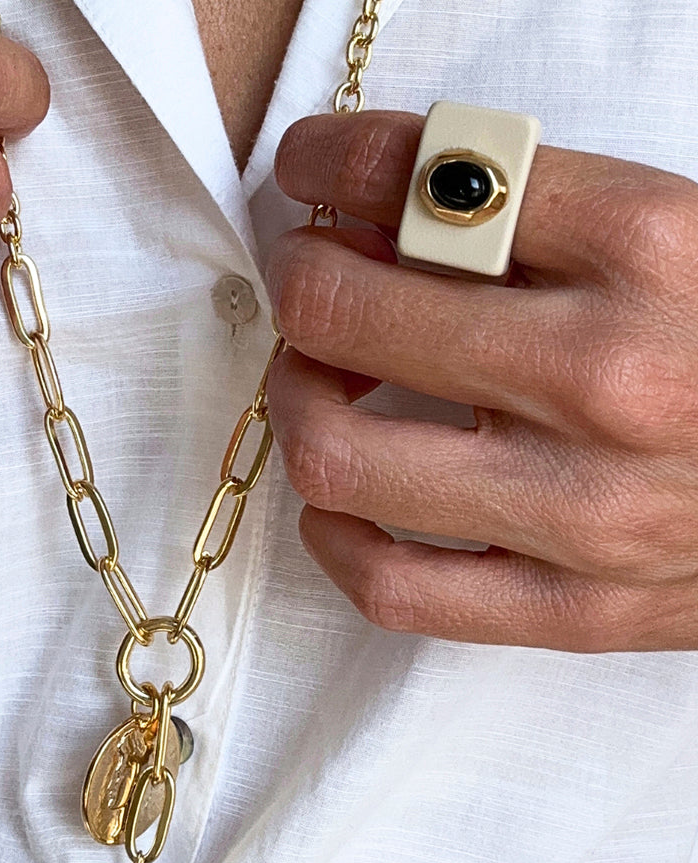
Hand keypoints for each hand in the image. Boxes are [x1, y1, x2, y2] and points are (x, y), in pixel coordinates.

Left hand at [267, 110, 697, 651]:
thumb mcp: (680, 237)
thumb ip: (535, 216)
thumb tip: (378, 213)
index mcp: (653, 250)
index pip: (427, 177)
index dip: (333, 160)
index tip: (311, 168)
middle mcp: (610, 380)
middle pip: (346, 315)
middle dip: (299, 281)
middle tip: (309, 280)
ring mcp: (585, 513)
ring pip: (339, 458)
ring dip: (297, 408)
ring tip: (321, 387)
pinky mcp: (572, 609)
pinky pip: (390, 587)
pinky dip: (335, 536)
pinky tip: (346, 499)